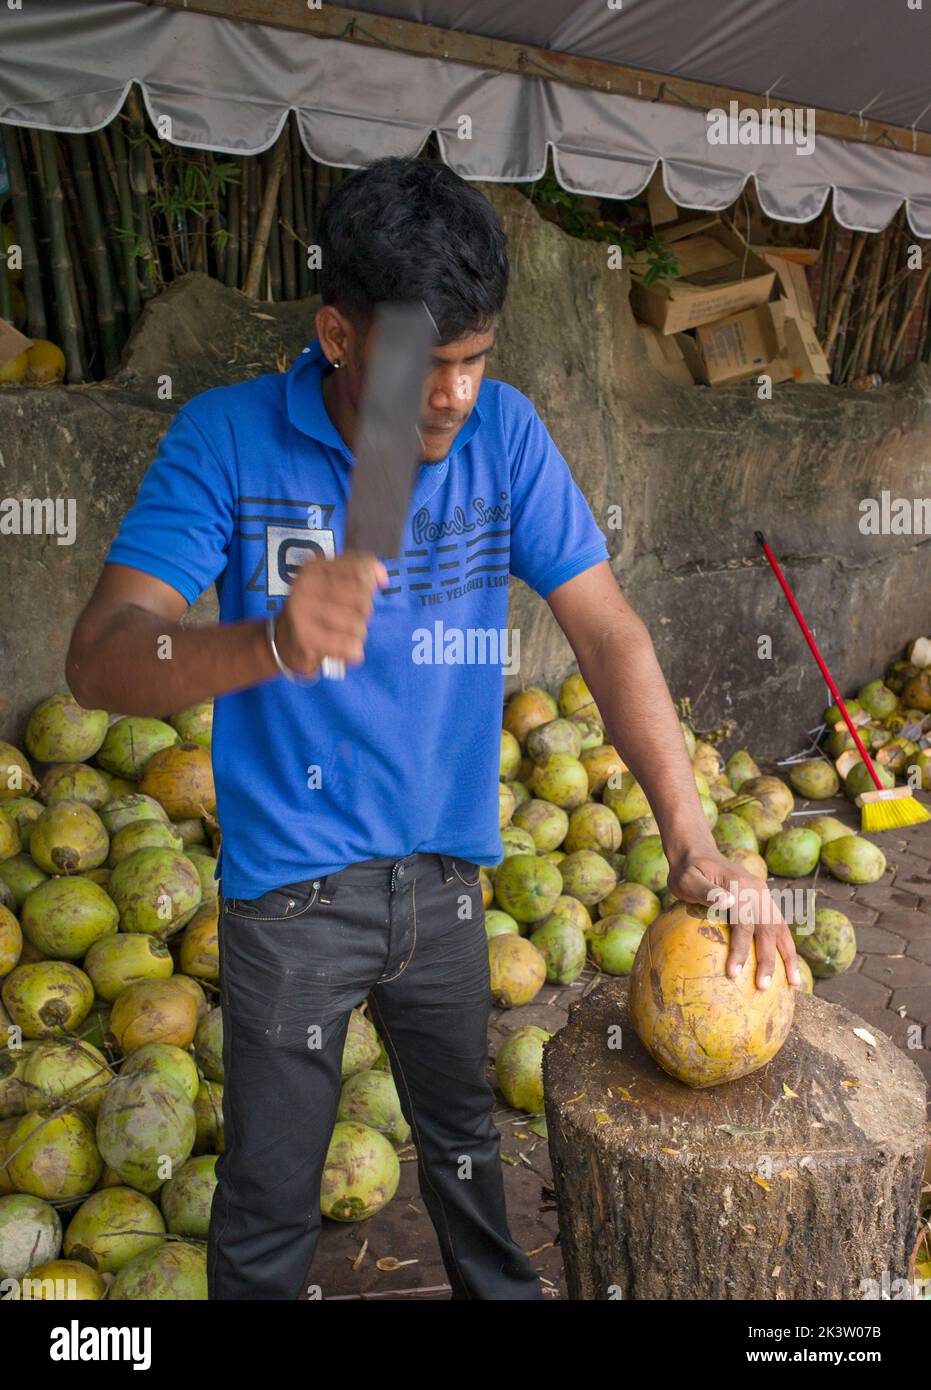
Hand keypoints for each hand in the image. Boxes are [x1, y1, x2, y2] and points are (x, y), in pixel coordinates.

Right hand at [276, 551, 388, 675]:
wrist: (285, 640)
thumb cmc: (318, 608)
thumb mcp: (334, 581)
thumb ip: (362, 570)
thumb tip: (382, 579)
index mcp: (314, 567)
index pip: (361, 572)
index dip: (368, 587)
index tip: (359, 595)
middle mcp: (305, 585)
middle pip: (363, 600)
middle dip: (363, 614)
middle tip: (349, 619)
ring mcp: (303, 612)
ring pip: (357, 625)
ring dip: (358, 634)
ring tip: (345, 634)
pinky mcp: (305, 639)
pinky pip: (349, 646)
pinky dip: (353, 651)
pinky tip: (345, 649)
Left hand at [666, 848, 801, 991]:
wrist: (698, 853)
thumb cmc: (687, 872)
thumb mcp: (687, 879)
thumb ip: (706, 891)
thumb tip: (727, 903)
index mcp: (740, 886)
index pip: (744, 923)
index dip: (741, 949)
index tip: (734, 974)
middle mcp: (757, 890)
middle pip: (768, 929)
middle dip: (768, 960)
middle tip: (764, 987)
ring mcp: (763, 894)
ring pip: (781, 928)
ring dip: (789, 956)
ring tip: (794, 983)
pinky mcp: (764, 899)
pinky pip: (779, 925)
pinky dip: (786, 946)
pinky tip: (789, 966)